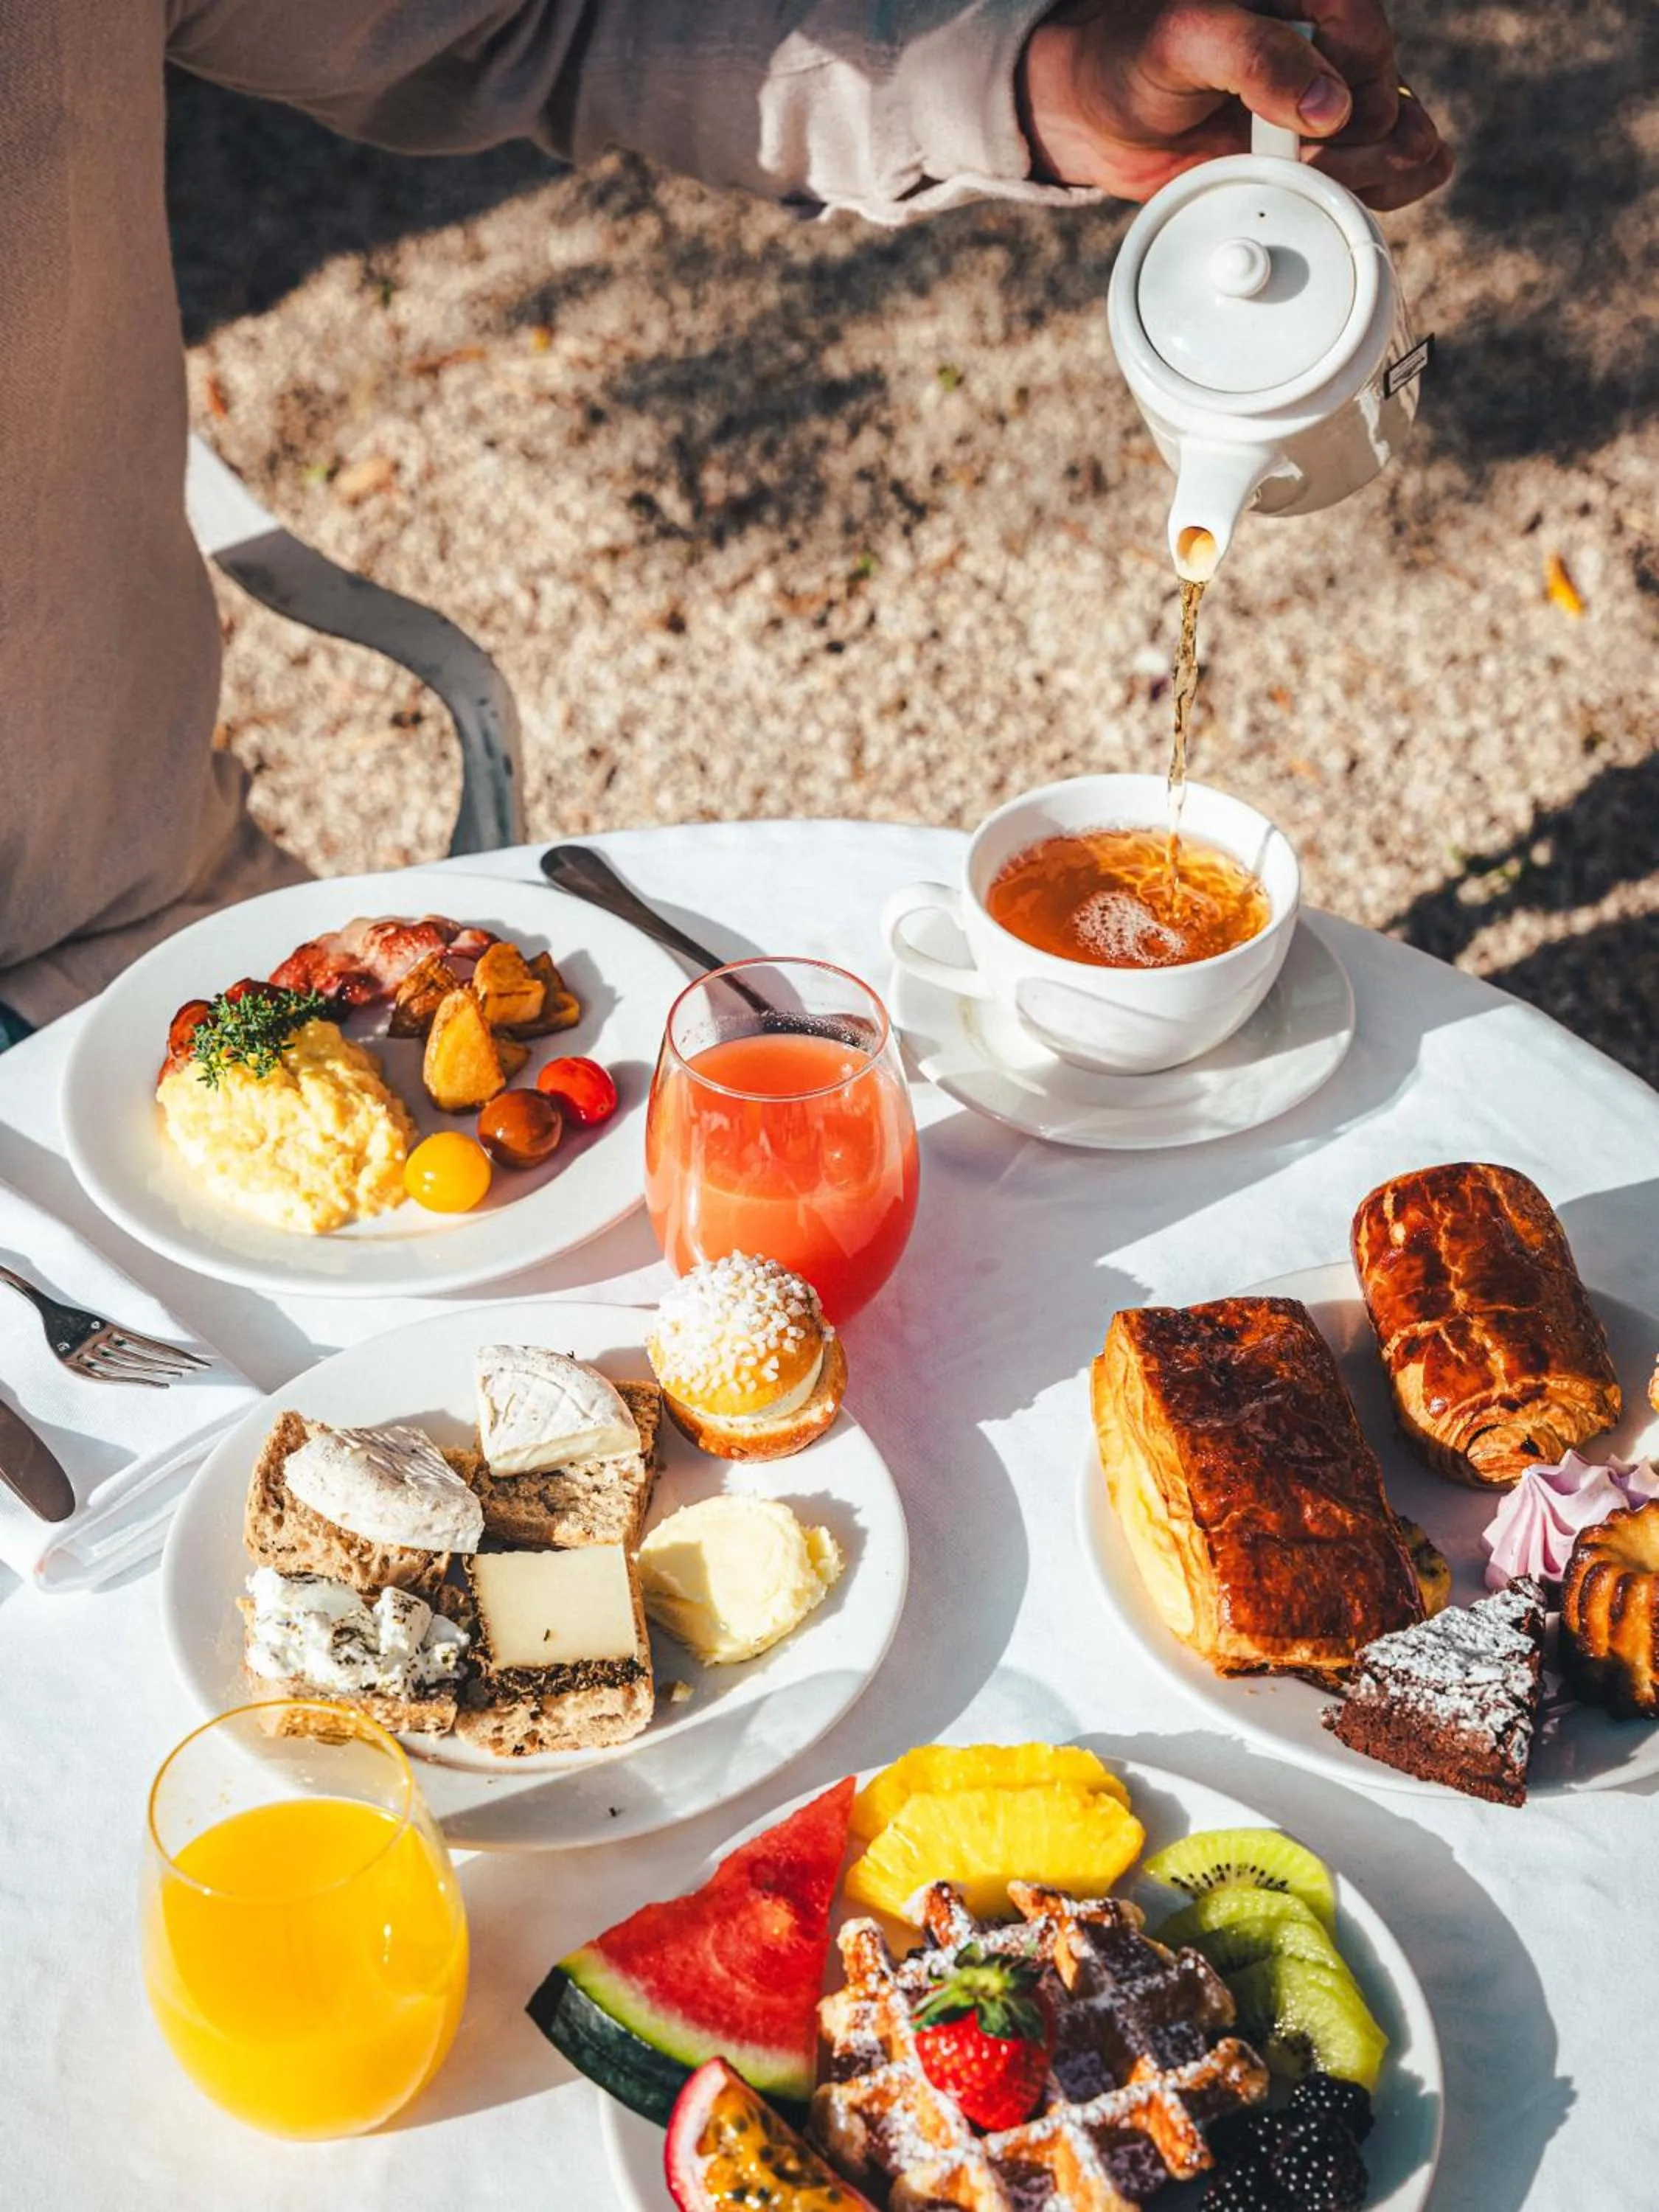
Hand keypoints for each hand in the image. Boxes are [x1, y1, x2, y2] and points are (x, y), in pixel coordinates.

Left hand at [1018, 0, 1452, 210]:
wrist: (1099, 115)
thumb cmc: (1133, 59)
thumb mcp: (1184, 42)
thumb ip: (1256, 60)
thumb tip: (1333, 108)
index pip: (1369, 42)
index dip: (1350, 94)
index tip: (1307, 130)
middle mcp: (1330, 43)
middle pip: (1389, 98)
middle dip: (1352, 144)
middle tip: (1292, 162)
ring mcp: (1330, 100)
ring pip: (1401, 137)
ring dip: (1368, 175)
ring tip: (1309, 179)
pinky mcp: (1322, 150)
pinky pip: (1386, 172)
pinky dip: (1376, 194)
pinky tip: (1342, 202)